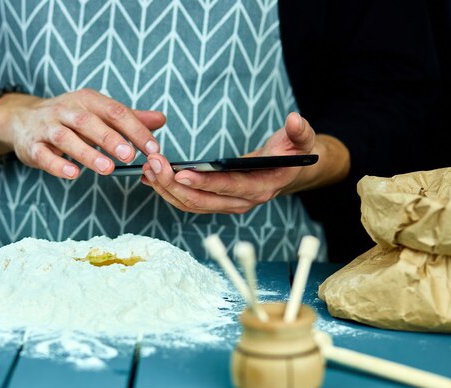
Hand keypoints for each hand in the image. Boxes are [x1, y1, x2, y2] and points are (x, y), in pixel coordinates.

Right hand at [0, 89, 165, 177]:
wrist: (22, 120)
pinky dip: (58, 164)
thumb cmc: (69, 119)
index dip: (135, 129)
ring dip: (87, 153)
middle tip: (130, 155)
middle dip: (110, 138)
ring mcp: (47, 127)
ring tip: (107, 168)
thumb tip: (161, 119)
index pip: (115, 111)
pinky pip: (44, 155)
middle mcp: (66, 110)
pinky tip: (73, 174)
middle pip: (89, 122)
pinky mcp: (32, 146)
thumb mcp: (98, 112)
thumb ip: (128, 118)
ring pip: (66, 138)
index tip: (153, 148)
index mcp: (87, 101)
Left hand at [140, 112, 349, 213]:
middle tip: (154, 164)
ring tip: (148, 169)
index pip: (228, 187)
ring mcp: (228, 205)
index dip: (204, 182)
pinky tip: (152, 177)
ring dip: (167, 189)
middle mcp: (243, 202)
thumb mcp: (302, 139)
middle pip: (202, 200)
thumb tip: (295, 119)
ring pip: (191, 204)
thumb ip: (300, 131)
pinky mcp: (217, 202)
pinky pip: (189, 202)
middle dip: (174, 184)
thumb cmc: (293, 153)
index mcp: (261, 187)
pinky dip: (169, 191)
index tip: (181, 172)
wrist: (291, 172)